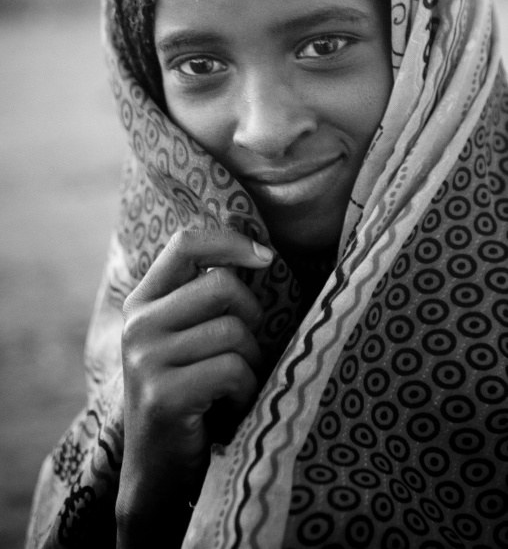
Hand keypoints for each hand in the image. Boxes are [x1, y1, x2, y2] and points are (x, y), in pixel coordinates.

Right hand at [115, 229, 272, 545]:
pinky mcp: (163, 394)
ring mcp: (146, 359)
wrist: (160, 472)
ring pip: (235, 331)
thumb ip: (204, 298)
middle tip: (242, 354)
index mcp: (143, 303)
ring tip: (231, 387)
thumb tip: (260, 251)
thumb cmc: (191, 394)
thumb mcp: (187, 338)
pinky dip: (246, 392)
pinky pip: (234, 370)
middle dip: (252, 319)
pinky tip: (227, 410)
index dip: (231, 241)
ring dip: (250, 364)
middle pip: (223, 286)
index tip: (266, 258)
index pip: (186, 243)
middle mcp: (138, 325)